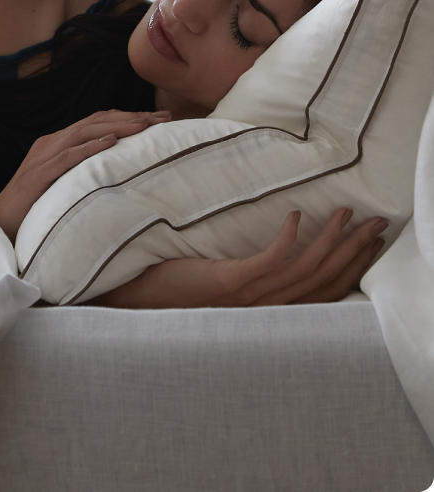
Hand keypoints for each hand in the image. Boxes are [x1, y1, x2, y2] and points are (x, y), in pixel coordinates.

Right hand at [0, 109, 171, 243]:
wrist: (0, 224)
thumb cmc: (36, 207)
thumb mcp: (67, 182)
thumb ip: (87, 171)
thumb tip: (122, 170)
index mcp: (60, 143)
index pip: (99, 122)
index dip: (129, 117)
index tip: (160, 119)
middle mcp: (52, 142)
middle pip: (96, 121)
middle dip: (131, 117)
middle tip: (163, 117)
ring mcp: (44, 156)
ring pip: (84, 132)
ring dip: (117, 127)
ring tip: (145, 125)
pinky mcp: (38, 174)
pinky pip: (67, 157)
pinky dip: (90, 147)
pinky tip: (111, 143)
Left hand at [87, 208, 386, 308]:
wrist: (138, 300)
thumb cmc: (178, 283)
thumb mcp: (223, 276)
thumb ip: (250, 267)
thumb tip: (273, 241)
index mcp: (266, 305)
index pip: (322, 288)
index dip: (350, 265)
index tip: (369, 240)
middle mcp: (263, 304)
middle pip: (323, 278)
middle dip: (354, 251)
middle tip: (377, 223)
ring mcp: (247, 294)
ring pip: (304, 269)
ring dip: (330, 240)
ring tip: (347, 212)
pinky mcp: (227, 281)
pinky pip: (268, 261)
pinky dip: (288, 239)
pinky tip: (296, 214)